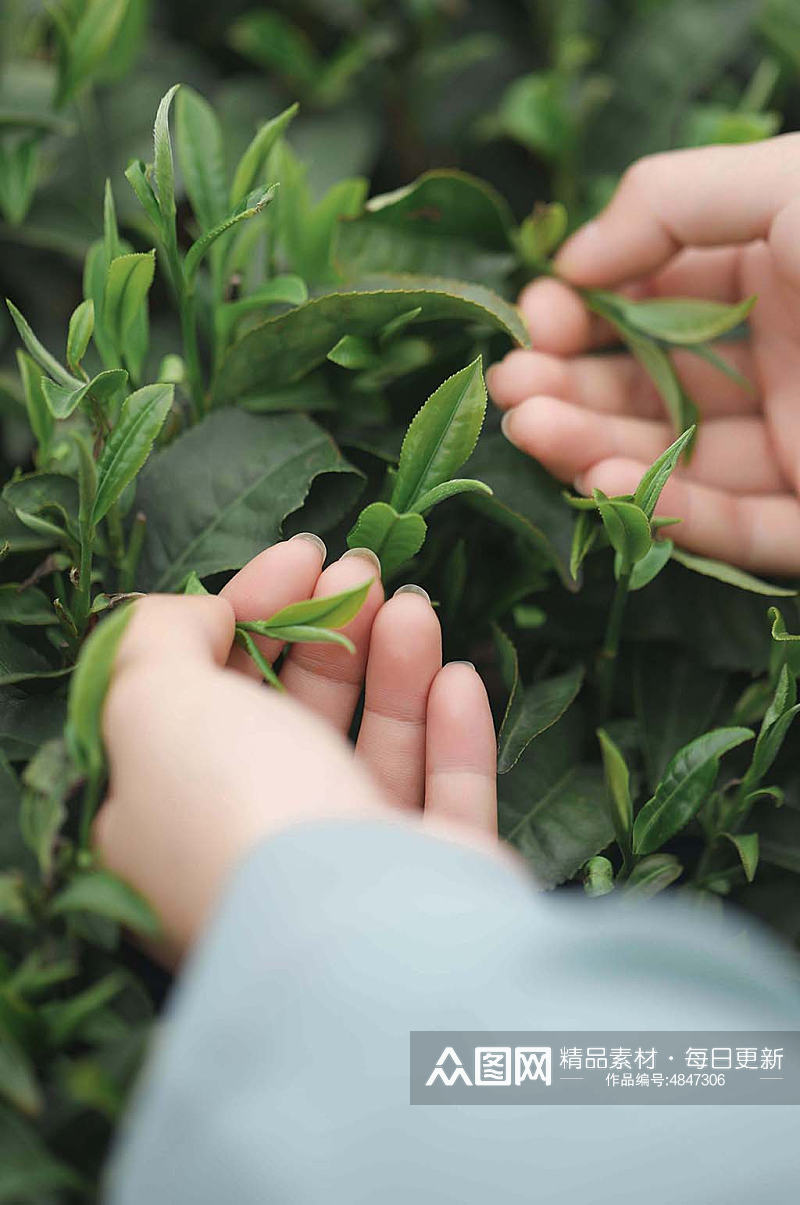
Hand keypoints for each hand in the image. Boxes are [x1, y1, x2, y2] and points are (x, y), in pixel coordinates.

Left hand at [93, 537, 496, 956]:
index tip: (303, 556)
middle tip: (366, 570)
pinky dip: (452, 736)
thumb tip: (203, 612)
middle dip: (330, 630)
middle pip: (296, 715)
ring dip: (397, 667)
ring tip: (417, 607)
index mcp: (173, 816)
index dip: (251, 611)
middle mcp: (257, 846)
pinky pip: (444, 797)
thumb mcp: (153, 704)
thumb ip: (158, 641)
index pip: (207, 693)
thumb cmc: (240, 810)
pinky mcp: (431, 882)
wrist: (362, 938)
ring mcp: (350, 871)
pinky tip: (460, 678)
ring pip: (376, 750)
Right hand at [488, 134, 799, 575]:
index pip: (652, 302)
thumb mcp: (788, 186)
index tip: (535, 321)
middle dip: (570, 386)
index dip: (584, 312)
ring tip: (529, 431)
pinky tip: (599, 482)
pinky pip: (733, 526)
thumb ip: (670, 201)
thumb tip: (574, 260)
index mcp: (779, 274)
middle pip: (649, 387)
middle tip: (507, 392)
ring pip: (676, 462)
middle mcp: (782, 362)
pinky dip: (664, 511)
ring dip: (593, 449)